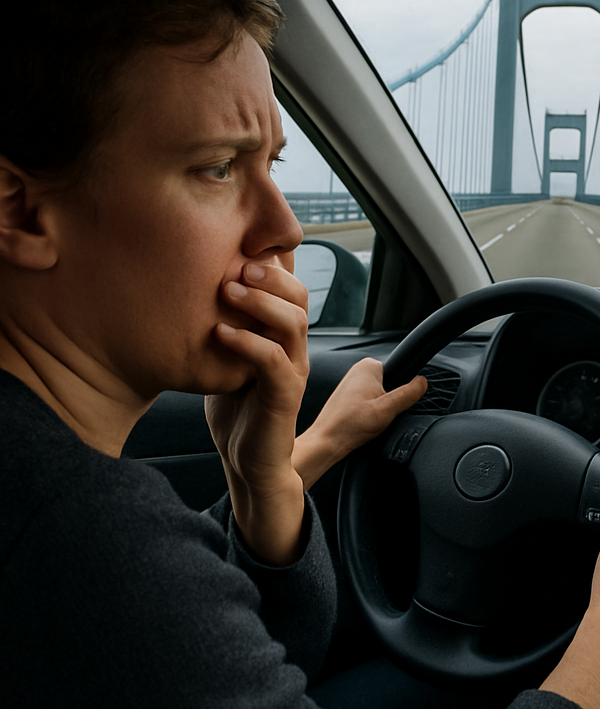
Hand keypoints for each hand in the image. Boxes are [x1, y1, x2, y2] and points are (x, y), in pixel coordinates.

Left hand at [205, 261, 309, 564]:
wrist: (248, 463)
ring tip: (228, 289)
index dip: (272, 263)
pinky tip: (219, 332)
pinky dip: (247, 342)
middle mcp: (295, 349)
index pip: (289, 288)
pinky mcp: (284, 396)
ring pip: (294, 323)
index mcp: (283, 337)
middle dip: (270, 275)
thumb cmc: (235, 410)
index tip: (240, 245)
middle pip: (300, 297)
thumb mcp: (227, 358)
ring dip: (260, 302)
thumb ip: (224, 325)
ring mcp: (293, 371)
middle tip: (236, 263)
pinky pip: (273, 360)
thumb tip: (192, 291)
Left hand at [292, 358, 426, 488]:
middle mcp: (358, 370)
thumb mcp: (387, 410)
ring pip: (380, 396)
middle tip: (379, 416)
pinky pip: (369, 403)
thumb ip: (408, 394)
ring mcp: (352, 383)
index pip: (400, 373)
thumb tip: (423, 382)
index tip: (390, 406)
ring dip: (379, 410)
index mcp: (369, 366)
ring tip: (368, 420)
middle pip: (390, 385)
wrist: (327, 442)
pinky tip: (361, 422)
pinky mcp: (348, 396)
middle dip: (389, 403)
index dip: (400, 393)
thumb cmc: (349, 425)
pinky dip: (369, 413)